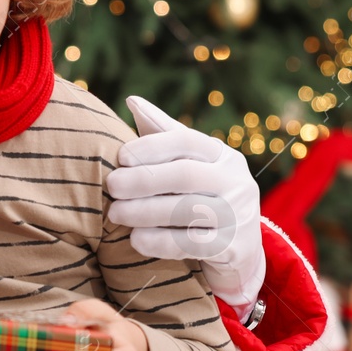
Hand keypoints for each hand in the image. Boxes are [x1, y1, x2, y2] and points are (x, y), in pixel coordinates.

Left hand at [107, 95, 265, 309]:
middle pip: (185, 175)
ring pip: (187, 210)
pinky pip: (192, 243)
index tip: (120, 157)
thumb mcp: (186, 162)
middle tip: (111, 187)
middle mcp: (237, 181)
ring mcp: (240, 215)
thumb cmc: (197, 195)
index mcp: (222, 155)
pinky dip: (159, 241)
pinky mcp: (235, 247)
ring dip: (144, 211)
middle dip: (142, 180)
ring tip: (114, 214)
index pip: (186, 140)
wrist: (236, 250)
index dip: (151, 147)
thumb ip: (161, 133)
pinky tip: (135, 239)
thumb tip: (132, 100)